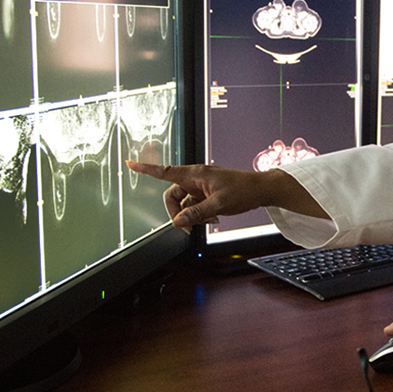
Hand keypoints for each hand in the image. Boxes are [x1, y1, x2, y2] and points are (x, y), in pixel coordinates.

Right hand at [126, 162, 325, 231]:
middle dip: (178, 212)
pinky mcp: (206, 194)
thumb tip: (177, 222)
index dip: (147, 169)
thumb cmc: (243, 191)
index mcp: (196, 174)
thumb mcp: (219, 204)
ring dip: (191, 216)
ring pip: (184, 204)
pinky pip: (194, 207)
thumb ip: (196, 213)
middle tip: (188, 227)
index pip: (165, 171)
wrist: (261, 191)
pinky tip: (214, 218)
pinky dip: (200, 215)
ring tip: (209, 220)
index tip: (131, 164)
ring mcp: (200, 187)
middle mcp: (195, 179)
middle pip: (172, 196)